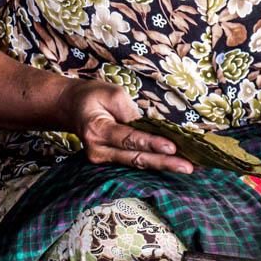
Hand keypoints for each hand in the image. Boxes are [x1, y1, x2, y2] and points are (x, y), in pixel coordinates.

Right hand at [61, 80, 193, 173]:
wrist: (71, 106)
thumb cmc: (93, 96)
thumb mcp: (112, 93)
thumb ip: (131, 112)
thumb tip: (154, 127)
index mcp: (97, 130)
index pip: (129, 139)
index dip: (151, 143)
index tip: (172, 147)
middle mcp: (97, 151)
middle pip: (135, 158)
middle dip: (164, 162)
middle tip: (188, 166)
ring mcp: (101, 159)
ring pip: (136, 164)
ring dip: (163, 165)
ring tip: (187, 167)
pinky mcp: (108, 161)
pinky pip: (133, 162)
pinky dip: (153, 162)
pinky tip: (172, 164)